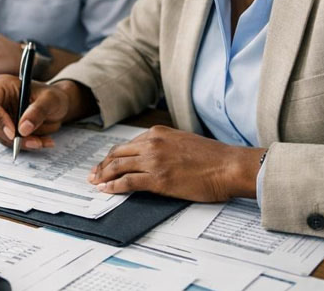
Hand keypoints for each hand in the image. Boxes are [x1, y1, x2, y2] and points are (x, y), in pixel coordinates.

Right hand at [0, 75, 77, 149]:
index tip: (13, 133)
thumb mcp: (50, 100)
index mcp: (2, 86)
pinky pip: (10, 141)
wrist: (57, 106)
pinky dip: (25, 145)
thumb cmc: (53, 97)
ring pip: (1, 135)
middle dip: (13, 137)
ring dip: (21, 143)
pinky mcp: (5, 128)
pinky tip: (42, 141)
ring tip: (43, 142)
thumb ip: (37, 112)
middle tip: (34, 142)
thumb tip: (23, 129)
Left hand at [87, 126, 263, 201]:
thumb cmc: (213, 157)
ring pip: (117, 167)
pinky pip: (127, 182)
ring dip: (103, 176)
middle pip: (116, 154)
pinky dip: (113, 186)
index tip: (105, 164)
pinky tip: (107, 190)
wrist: (229, 166)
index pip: (126, 145)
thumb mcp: (183, 141)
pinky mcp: (157, 179)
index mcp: (157, 133)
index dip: (112, 156)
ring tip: (96, 183)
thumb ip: (164, 145)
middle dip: (102, 166)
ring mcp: (153, 161)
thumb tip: (151, 156)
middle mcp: (151, 144)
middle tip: (93, 175)